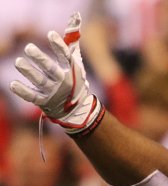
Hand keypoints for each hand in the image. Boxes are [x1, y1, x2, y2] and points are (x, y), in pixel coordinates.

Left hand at [9, 12, 104, 135]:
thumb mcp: (75, 60)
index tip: (50, 34)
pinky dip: (23, 91)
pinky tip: (13, 84)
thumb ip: (72, 39)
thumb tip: (75, 17)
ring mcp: (54, 92)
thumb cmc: (74, 78)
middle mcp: (64, 81)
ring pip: (40, 81)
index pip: (66, 56)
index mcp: (72, 70)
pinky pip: (32, 96)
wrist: (76, 109)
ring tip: (18, 62)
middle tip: (28, 48)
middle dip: (40, 59)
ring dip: (29, 72)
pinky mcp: (44, 102)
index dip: (58, 46)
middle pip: (51, 69)